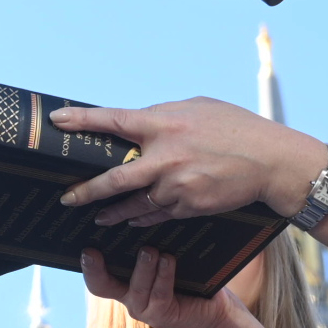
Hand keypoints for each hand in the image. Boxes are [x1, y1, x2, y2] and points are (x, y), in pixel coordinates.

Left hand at [51, 99, 324, 226]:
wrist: (270, 161)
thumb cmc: (234, 127)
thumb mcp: (196, 108)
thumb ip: (162, 116)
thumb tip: (135, 124)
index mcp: (165, 123)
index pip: (113, 121)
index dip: (82, 120)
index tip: (57, 121)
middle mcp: (165, 157)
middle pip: (114, 178)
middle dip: (86, 191)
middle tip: (66, 197)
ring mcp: (176, 186)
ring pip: (134, 204)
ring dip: (113, 211)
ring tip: (98, 214)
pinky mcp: (188, 206)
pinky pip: (157, 214)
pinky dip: (142, 217)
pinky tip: (131, 219)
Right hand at [80, 247, 273, 327]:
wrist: (216, 308)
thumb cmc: (189, 276)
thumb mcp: (164, 257)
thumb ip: (146, 241)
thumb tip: (134, 203)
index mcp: (123, 281)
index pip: (96, 273)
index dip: (86, 263)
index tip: (82, 244)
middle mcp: (128, 296)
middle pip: (101, 286)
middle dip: (95, 270)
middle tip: (92, 251)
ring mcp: (144, 309)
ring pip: (136, 288)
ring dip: (143, 267)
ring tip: (150, 250)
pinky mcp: (163, 315)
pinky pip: (159, 294)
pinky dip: (163, 276)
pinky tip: (168, 260)